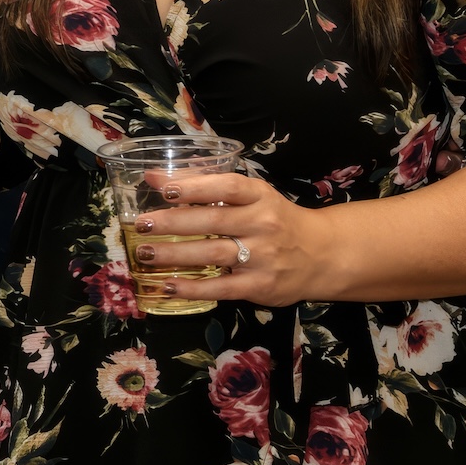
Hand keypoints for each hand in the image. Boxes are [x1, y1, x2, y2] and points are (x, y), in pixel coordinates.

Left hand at [135, 172, 347, 305]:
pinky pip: (222, 287)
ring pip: (214, 254)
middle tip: (142, 225)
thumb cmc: (276, 219)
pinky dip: (193, 287)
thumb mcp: (250, 196)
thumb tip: (152, 176)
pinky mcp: (261, 286)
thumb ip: (203, 184)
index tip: (164, 189)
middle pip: (214, 222)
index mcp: (260, 196)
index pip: (227, 187)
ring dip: (175, 255)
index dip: (196, 187)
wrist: (323, 255)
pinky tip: (168, 285)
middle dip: (174, 223)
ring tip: (145, 253)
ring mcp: (263, 257)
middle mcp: (263, 224)